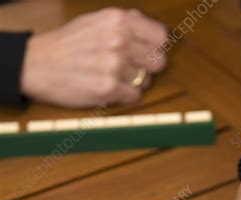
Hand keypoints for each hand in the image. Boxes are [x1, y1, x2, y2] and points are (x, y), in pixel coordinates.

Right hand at [21, 8, 167, 106]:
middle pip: (158, 62)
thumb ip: (124, 23)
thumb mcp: (95, 21)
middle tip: (131, 69)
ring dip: (134, 83)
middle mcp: (119, 40)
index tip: (147, 53)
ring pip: (146, 81)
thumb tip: (149, 27)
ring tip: (113, 77)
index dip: (156, 47)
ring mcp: (115, 65)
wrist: (38, 64)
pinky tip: (111, 89)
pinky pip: (134, 97)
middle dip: (147, 67)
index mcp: (118, 20)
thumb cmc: (68, 44)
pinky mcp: (109, 88)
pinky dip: (125, 96)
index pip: (161, 37)